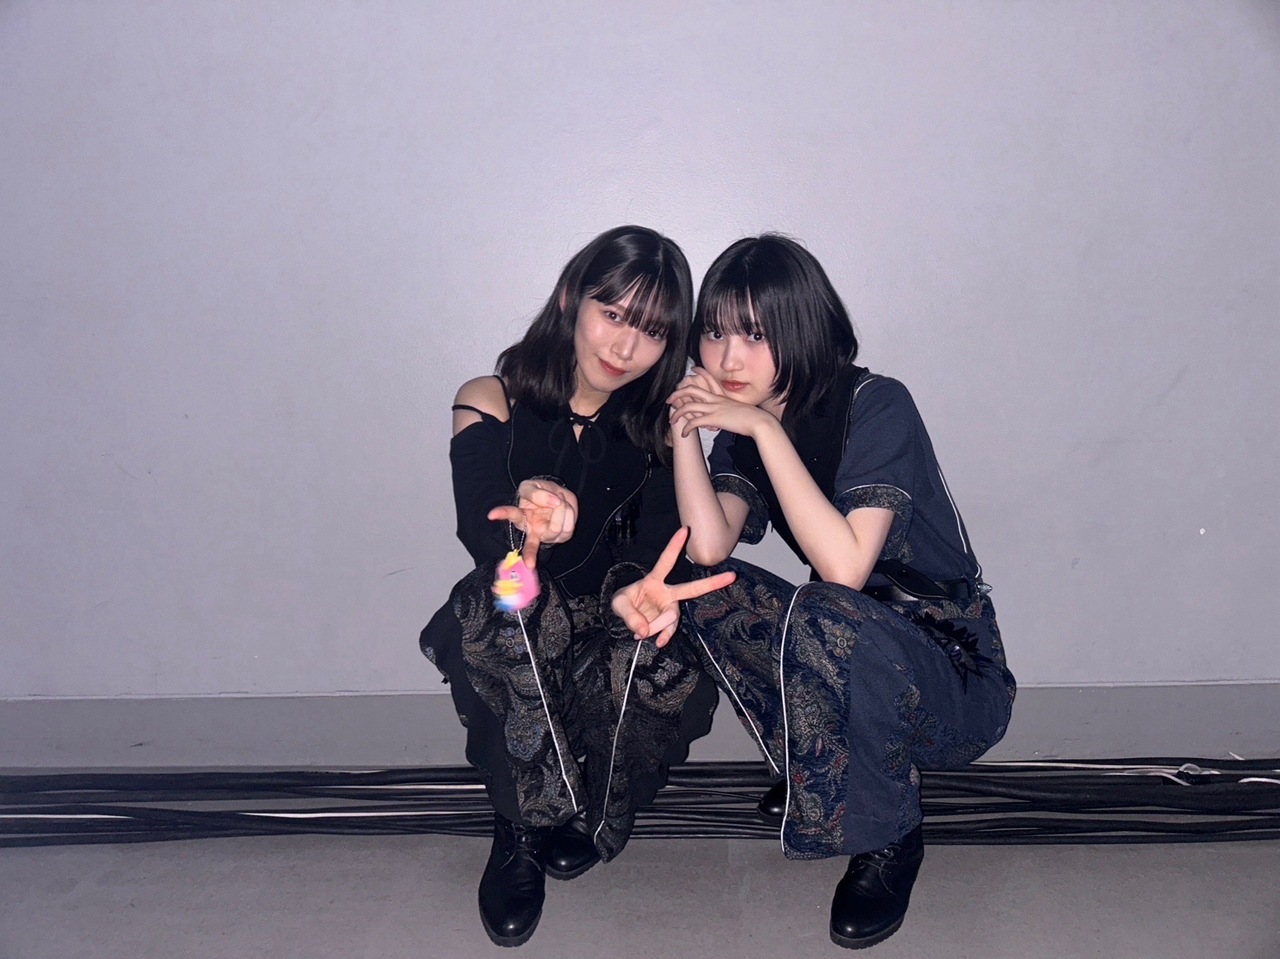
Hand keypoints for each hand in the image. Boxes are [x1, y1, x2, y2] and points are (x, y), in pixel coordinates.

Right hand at [487, 479, 578, 567]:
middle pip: (532, 544)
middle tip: (536, 550)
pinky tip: (565, 507)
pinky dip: (570, 512)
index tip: (491, 515)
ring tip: (559, 500)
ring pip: (556, 528)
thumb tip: (554, 502)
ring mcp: (546, 536)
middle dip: (530, 554)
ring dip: (562, 509)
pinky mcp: (561, 537)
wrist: (556, 496)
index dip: (501, 513)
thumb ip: (539, 493)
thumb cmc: (539, 492)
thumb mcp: (533, 486)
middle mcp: (532, 530)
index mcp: (520, 516)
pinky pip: (568, 527)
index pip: (511, 514)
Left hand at [610, 527, 736, 647]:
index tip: (685, 529)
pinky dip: (664, 636)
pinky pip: (670, 630)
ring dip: (656, 625)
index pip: (666, 561)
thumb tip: (643, 631)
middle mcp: (666, 593)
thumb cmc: (624, 603)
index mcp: (654, 580)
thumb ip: (629, 615)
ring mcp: (668, 608)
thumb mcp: (619, 604)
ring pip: (672, 616)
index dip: (675, 546)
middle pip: (691, 588)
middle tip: (732, 575)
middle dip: (712, 582)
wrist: (624, 618)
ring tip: (640, 631)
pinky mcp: (666, 622)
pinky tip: (659, 642)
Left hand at [667, 369, 776, 438]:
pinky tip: (684, 434)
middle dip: (677, 394)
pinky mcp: (714, 419)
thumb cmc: (752, 418)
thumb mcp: (738, 410)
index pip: (708, 379)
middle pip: (691, 390)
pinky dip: (686, 428)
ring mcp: (714, 408)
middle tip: (670, 400)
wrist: (759, 422)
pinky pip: (694, 422)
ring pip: (688, 406)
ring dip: (677, 413)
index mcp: (722, 396)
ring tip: (672, 420)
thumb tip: (723, 418)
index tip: (691, 372)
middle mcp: (716, 399)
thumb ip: (728, 411)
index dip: (698, 373)